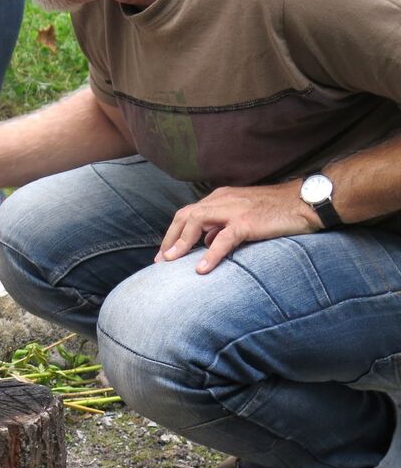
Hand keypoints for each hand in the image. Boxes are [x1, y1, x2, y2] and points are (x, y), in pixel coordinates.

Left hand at [155, 182, 318, 273]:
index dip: (173, 234)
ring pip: (196, 222)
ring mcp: (234, 209)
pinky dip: (210, 254)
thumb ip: (223, 227)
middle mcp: (222, 200)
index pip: (187, 214)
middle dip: (169, 239)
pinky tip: (201, 269)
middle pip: (185, 216)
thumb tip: (207, 242)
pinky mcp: (248, 222)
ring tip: (171, 262)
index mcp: (220, 198)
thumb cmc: (278, 210)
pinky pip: (223, 239)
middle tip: (160, 261)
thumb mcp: (244, 216)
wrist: (307, 201)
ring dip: (181, 243)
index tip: (164, 253)